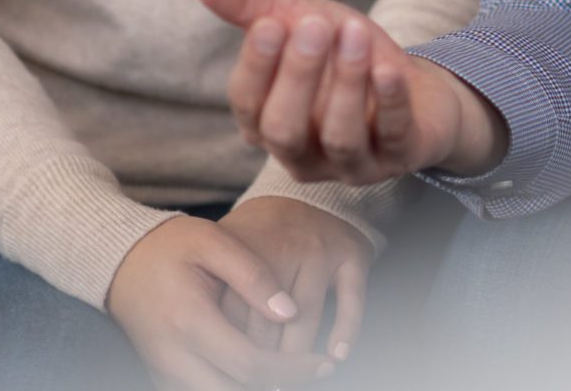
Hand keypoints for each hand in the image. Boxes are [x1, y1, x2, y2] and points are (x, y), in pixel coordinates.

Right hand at [107, 214, 324, 389]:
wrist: (119, 259)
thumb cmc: (171, 245)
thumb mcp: (214, 242)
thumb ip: (254, 276)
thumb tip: (291, 313)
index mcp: (190, 321)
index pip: (250, 364)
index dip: (292, 370)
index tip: (323, 364)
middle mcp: (172, 355)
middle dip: (278, 388)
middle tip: (315, 374)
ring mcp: (163, 369)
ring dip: (255, 389)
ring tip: (292, 374)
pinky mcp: (160, 374)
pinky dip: (232, 387)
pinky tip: (261, 375)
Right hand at [196, 0, 504, 183]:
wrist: (411, 82)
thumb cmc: (338, 54)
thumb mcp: (295, 21)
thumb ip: (249, 4)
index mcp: (265, 124)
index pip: (247, 104)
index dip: (257, 66)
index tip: (270, 23)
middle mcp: (301, 154)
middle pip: (284, 129)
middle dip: (297, 77)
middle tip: (313, 26)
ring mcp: (350, 164)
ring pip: (339, 138)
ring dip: (345, 84)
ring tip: (354, 32)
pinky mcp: (398, 157)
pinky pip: (392, 137)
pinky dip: (390, 103)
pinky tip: (389, 68)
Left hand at [215, 198, 370, 368]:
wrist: (303, 198)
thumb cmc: (256, 242)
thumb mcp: (229, 257)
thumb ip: (221, 299)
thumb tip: (218, 358)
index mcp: (243, 249)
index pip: (234, 314)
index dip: (235, 349)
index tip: (237, 371)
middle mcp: (282, 246)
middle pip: (270, 320)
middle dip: (266, 360)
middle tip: (267, 382)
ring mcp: (319, 248)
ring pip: (307, 317)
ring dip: (301, 357)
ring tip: (294, 377)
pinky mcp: (351, 253)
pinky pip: (351, 300)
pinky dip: (346, 330)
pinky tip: (337, 355)